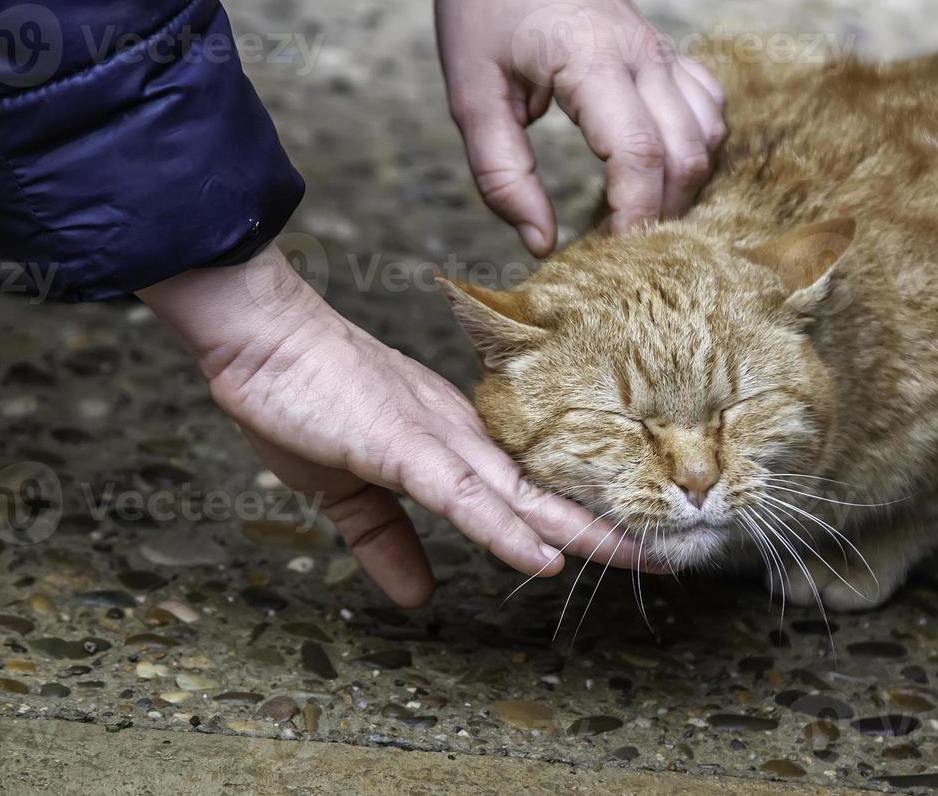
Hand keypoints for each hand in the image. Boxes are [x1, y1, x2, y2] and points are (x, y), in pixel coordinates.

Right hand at [136, 246, 641, 606]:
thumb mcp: (347, 492)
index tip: (631, 546)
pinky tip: (543, 557)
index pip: (531, 494)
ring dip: (585, 532)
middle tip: (676, 555)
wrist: (261, 340)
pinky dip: (505, 529)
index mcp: (456, 446)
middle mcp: (465, 440)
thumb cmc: (303, 401)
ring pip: (527, 496)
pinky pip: (464, 495)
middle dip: (614, 530)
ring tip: (644, 559)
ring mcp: (440, 441)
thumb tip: (416, 596)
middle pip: (552, 496)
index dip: (581, 522)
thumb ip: (386, 540)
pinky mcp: (404, 447)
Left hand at [415, 0, 724, 255]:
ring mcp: (663, 50)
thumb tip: (542, 243)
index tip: (605, 256)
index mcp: (591, 59)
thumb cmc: (481, 5)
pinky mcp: (668, 51)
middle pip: (686, 155)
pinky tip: (659, 170)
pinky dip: (697, 149)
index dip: (631, 217)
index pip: (638, 155)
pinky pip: (710, 109)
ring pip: (709, 137)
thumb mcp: (470, 95)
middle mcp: (643, 54)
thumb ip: (502, 173)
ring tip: (634, 217)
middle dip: (659, 215)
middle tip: (615, 251)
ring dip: (682, 187)